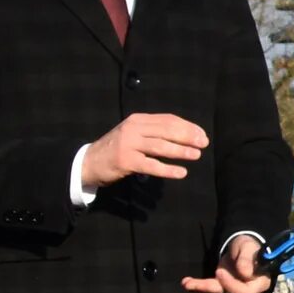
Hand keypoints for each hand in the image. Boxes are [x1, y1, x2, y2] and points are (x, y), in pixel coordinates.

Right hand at [85, 113, 208, 187]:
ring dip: (181, 151)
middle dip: (188, 137)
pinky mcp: (126, 161)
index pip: (168, 119)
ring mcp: (129, 144)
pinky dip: (168, 170)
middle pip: (166, 131)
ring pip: (160, 147)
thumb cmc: (117, 147)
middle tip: (204, 144)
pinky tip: (181, 173)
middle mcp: (133, 129)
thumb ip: (154, 131)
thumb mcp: (134, 133)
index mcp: (138, 119)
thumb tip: (186, 134)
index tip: (202, 134)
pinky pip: (152, 166)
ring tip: (196, 155)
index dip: (187, 126)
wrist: (89, 161)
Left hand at [180, 236, 272, 292]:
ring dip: (201, 290)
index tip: (219, 272)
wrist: (242, 250)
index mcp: (260, 283)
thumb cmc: (249, 248)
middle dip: (211, 290)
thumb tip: (245, 273)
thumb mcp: (248, 248)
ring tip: (186, 283)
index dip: (231, 286)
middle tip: (196, 281)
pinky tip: (188, 283)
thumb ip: (247, 259)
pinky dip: (199, 289)